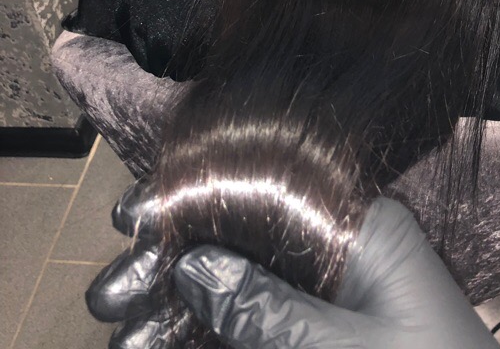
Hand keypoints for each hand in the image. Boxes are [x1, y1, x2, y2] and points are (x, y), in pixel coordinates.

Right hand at [88, 183, 498, 347]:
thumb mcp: (341, 348)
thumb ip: (266, 308)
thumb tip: (192, 264)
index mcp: (361, 227)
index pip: (267, 191)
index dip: (198, 201)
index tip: (133, 217)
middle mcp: (345, 248)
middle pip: (247, 238)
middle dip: (177, 263)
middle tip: (111, 296)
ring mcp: (336, 294)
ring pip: (247, 285)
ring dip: (186, 306)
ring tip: (122, 327)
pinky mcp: (328, 331)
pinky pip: (264, 320)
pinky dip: (220, 331)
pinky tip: (167, 341)